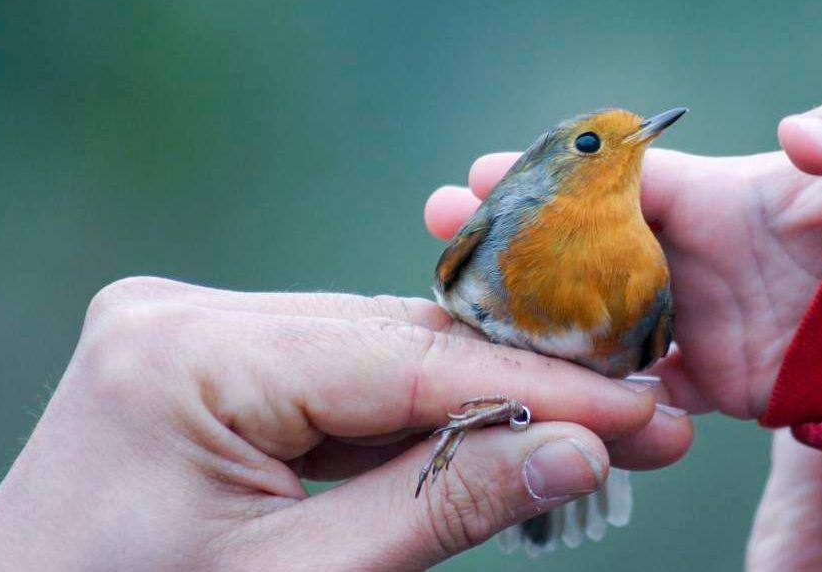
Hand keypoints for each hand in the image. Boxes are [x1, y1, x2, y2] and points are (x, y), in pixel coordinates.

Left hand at [0, 278, 683, 570]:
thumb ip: (442, 507)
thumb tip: (583, 453)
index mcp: (185, 357)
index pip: (405, 360)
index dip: (538, 390)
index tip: (639, 408)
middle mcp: (182, 314)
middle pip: (394, 341)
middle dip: (520, 390)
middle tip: (636, 419)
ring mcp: (185, 328)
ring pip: (372, 351)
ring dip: (474, 399)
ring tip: (584, 433)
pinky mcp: (199, 357)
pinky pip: (331, 374)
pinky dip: (407, 414)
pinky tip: (485, 435)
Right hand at [425, 101, 821, 417]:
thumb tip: (802, 127)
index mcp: (710, 195)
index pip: (612, 178)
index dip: (550, 174)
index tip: (485, 173)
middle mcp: (682, 254)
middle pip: (576, 243)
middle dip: (506, 233)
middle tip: (440, 227)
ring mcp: (686, 319)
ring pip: (586, 316)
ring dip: (523, 312)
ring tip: (456, 311)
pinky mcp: (703, 382)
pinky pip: (630, 390)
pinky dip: (586, 392)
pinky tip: (529, 391)